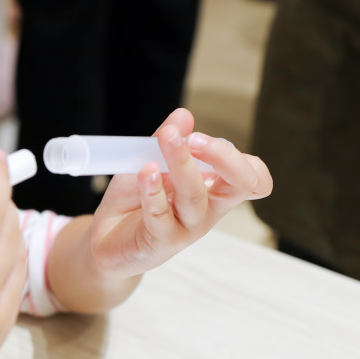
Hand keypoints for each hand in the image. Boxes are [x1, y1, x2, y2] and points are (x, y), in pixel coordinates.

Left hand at [89, 109, 271, 277]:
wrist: (107, 237)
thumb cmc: (135, 200)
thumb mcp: (148, 161)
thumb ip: (167, 141)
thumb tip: (184, 116)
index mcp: (214, 189)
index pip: (252, 176)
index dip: (240, 158)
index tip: (202, 139)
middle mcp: (208, 209)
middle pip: (240, 184)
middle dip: (224, 156)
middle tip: (195, 139)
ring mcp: (187, 228)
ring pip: (195, 196)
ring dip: (181, 163)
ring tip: (165, 140)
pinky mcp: (162, 242)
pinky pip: (161, 216)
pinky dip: (153, 190)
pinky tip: (145, 172)